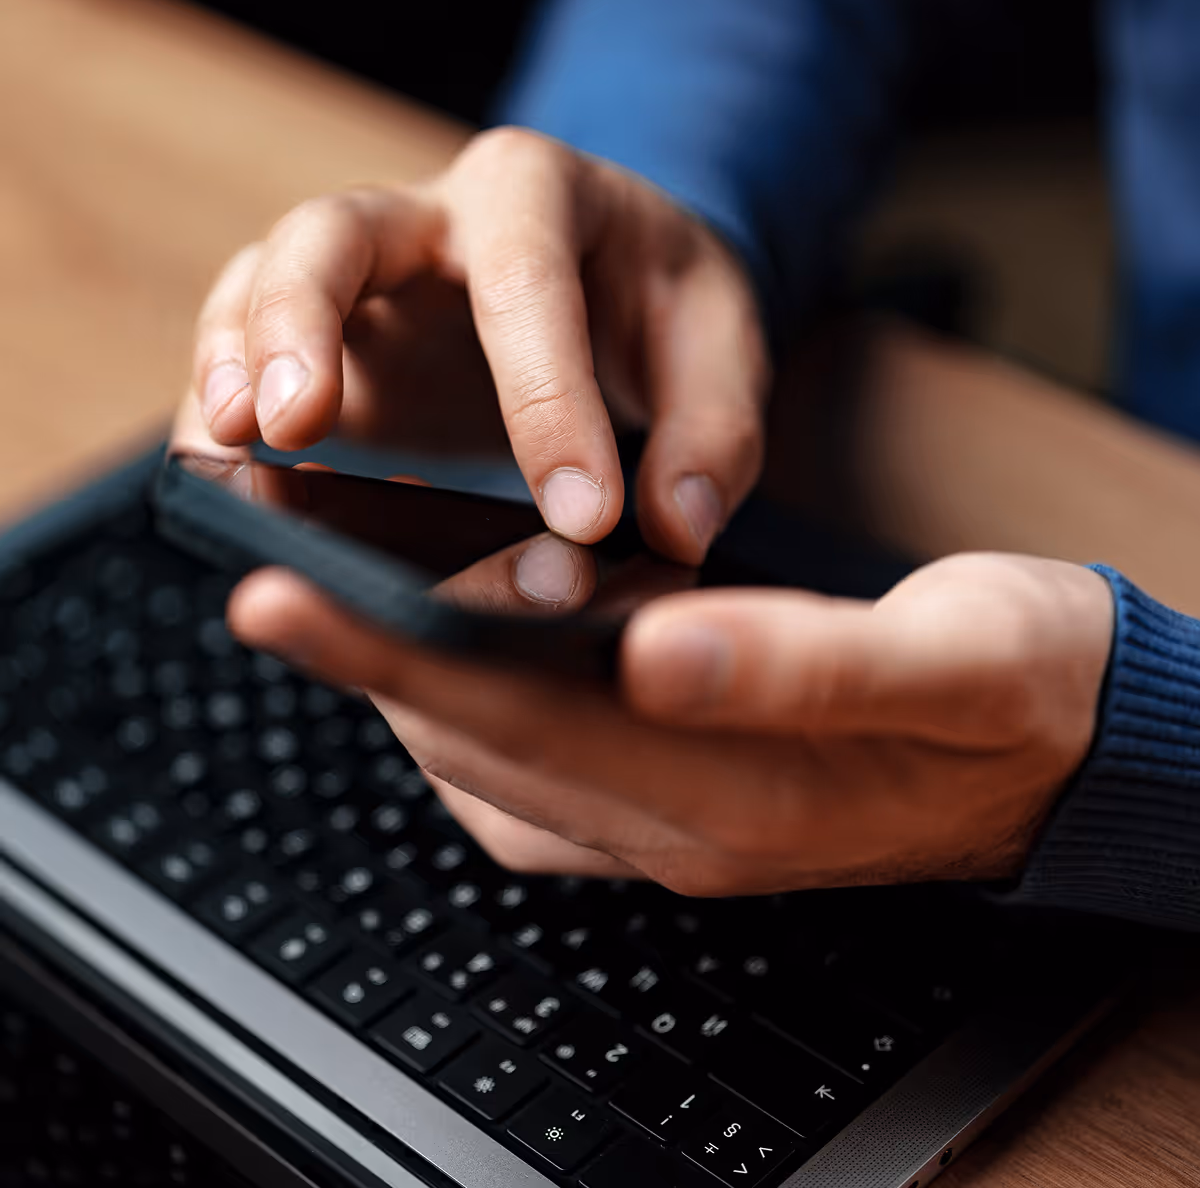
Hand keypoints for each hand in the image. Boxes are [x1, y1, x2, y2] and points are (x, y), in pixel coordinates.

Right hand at [180, 127, 768, 563]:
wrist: (615, 283)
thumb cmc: (661, 306)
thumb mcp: (720, 349)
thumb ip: (714, 435)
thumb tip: (675, 528)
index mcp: (537, 195)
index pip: (524, 283)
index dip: (547, 403)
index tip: (581, 519)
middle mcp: (430, 220)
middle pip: (335, 234)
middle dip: (303, 322)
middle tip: (298, 423)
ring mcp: (365, 279)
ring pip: (263, 282)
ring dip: (236, 360)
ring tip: (236, 439)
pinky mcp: (330, 341)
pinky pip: (248, 347)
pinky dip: (225, 400)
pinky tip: (234, 462)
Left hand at [225, 550, 1113, 893]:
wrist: (1075, 748)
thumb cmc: (1026, 691)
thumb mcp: (948, 654)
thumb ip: (800, 660)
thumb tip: (648, 643)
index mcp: (739, 798)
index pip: (522, 728)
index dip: (394, 656)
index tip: (287, 591)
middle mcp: (687, 830)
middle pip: (483, 751)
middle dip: (367, 662)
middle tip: (273, 574)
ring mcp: (682, 827)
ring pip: (500, 766)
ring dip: (418, 684)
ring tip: (346, 598)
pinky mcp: (691, 801)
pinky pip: (545, 775)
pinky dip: (482, 711)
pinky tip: (466, 653)